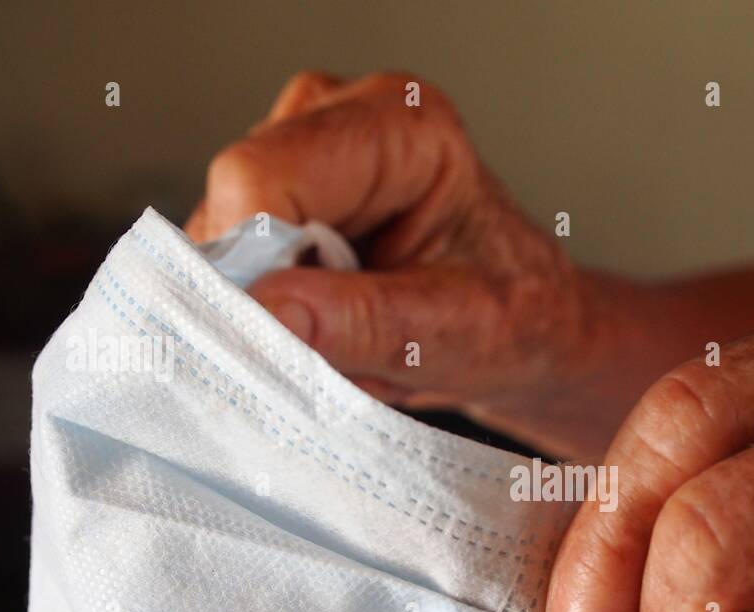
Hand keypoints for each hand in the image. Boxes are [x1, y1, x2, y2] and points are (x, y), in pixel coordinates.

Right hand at [187, 71, 679, 457]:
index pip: (266, 175)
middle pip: (234, 207)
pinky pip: (232, 268)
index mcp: (398, 127)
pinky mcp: (274, 207)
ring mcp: (298, 160)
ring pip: (223, 245)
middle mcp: (338, 122)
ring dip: (274, 313)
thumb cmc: (516, 320)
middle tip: (340, 348)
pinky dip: (272, 315)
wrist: (529, 333)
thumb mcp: (460, 333)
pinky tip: (329, 329)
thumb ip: (369, 323)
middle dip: (270, 295)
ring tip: (350, 340)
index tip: (278, 333)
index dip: (254, 261)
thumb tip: (270, 313)